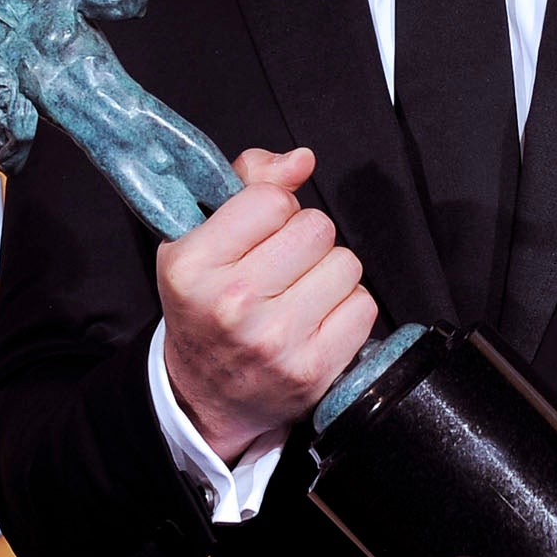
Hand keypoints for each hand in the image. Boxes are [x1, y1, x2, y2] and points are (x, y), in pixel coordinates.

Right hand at [158, 146, 377, 464]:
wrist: (205, 396)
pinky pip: (364, 305)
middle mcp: (232, 303)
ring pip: (345, 262)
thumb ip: (249, 183)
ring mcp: (275, 340)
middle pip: (317, 227)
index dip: (274, 208)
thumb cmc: (205, 307)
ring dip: (328, 272)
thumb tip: (302, 160)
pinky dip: (346, 308)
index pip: (272, 200)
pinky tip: (315, 320)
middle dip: (305, 238)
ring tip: (297, 293)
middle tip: (281, 266)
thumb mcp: (199, 238)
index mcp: (193, 264)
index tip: (259, 232)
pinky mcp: (312, 369)